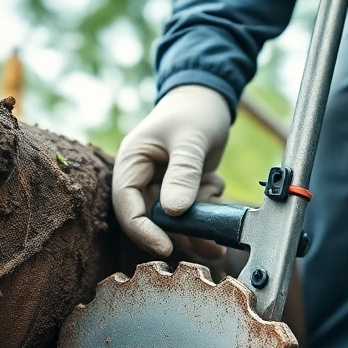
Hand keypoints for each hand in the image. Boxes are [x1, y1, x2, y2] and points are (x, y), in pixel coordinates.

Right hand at [112, 85, 231, 257]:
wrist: (209, 98)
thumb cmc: (194, 110)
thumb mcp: (190, 139)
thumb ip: (183, 174)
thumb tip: (174, 212)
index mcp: (131, 164)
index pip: (127, 207)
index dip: (144, 232)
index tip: (166, 249)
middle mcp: (142, 179)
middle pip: (153, 221)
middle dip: (181, 234)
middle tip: (208, 246)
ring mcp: (161, 187)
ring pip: (175, 223)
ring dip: (198, 228)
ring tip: (220, 235)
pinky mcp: (181, 191)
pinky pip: (191, 213)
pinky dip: (207, 212)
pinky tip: (218, 195)